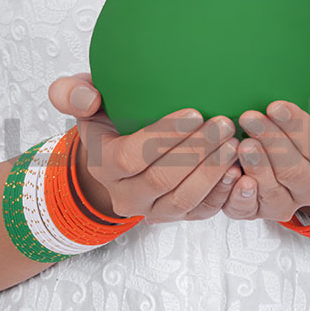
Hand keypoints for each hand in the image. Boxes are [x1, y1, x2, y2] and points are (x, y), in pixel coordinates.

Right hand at [47, 74, 242, 222]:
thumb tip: (86, 99)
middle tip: (223, 122)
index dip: (164, 136)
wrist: (120, 156)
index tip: (194, 111)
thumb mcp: (84, 101)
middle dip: (196, 152)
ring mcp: (153, 211)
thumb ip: (72, 93)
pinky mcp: (178, 217)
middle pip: (162, 180)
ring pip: (183, 201)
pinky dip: (222, 194)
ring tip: (233, 142)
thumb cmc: (108, 119)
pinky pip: (201, 213)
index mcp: (103, 165)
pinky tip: (238, 169)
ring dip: (212, 173)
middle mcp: (125, 196)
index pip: (132, 157)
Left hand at [221, 71, 309, 221]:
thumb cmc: (305, 110)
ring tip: (242, 144)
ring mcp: (284, 201)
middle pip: (295, 172)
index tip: (276, 105)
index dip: (298, 127)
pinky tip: (231, 175)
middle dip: (272, 143)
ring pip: (274, 195)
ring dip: (258, 170)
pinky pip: (247, 211)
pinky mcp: (255, 210)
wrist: (275, 132)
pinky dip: (238, 197)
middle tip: (250, 117)